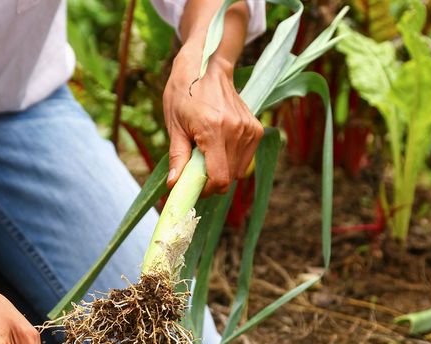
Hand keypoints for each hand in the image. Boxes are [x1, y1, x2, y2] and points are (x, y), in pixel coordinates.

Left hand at [163, 42, 262, 195]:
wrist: (207, 66)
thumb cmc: (184, 93)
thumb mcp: (175, 125)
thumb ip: (177, 157)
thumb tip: (174, 186)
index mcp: (214, 130)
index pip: (219, 178)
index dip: (205, 190)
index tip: (193, 186)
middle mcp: (236, 131)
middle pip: (228, 178)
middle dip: (211, 180)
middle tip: (196, 167)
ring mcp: (249, 130)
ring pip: (238, 171)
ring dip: (222, 170)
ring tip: (207, 152)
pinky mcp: (256, 129)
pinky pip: (245, 160)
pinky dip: (232, 160)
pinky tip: (219, 145)